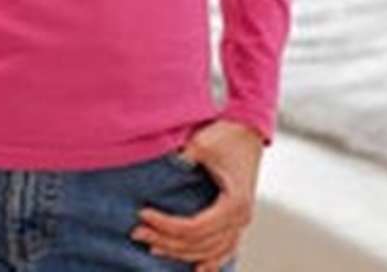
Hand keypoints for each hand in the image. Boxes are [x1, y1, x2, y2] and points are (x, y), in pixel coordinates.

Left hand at [130, 119, 263, 270]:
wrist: (248, 129)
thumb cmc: (227, 134)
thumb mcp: (203, 143)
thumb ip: (185, 158)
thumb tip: (162, 170)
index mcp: (234, 203)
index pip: (194, 227)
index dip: (166, 225)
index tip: (143, 214)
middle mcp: (241, 218)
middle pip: (199, 243)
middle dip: (166, 241)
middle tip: (138, 232)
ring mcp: (241, 222)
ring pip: (209, 251)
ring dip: (181, 252)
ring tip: (153, 246)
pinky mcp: (237, 220)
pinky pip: (225, 249)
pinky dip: (211, 261)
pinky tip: (198, 269)